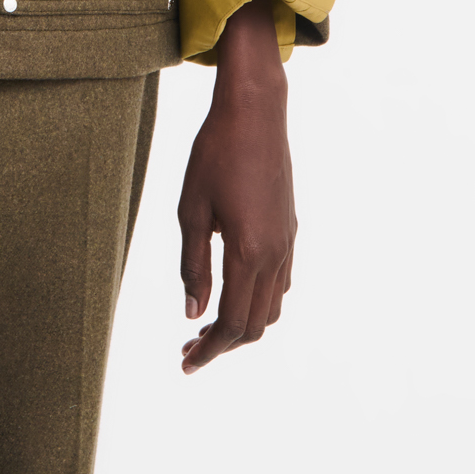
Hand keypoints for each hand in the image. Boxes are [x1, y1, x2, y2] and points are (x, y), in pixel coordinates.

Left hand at [176, 0, 295, 371]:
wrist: (255, 111)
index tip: (185, 362)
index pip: (232, 323)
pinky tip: (233, 290)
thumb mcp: (192, 209)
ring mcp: (287, 241)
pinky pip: (280, 281)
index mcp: (249, 252)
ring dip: (242, 324)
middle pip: (255, 324)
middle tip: (189, 347)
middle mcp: (275, 254)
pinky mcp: (289, 227)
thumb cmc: (215, 153)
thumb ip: (194, 265)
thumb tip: (193, 314)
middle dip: (223, 345)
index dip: (209, 350)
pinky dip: (258, 300)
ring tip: (207, 325)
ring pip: (272, 306)